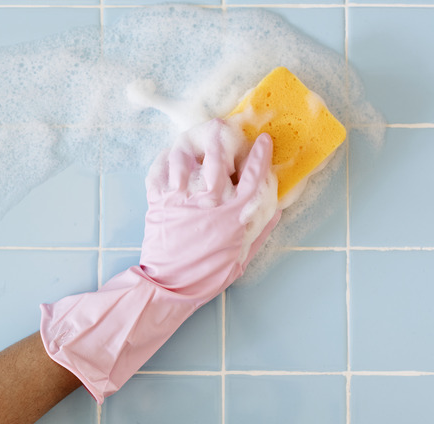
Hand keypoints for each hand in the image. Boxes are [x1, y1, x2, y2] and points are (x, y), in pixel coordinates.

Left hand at [140, 118, 280, 300]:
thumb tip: (274, 208)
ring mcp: (182, 199)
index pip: (254, 174)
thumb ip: (260, 229)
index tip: (263, 140)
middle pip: (217, 154)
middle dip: (222, 134)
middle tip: (223, 127)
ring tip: (193, 140)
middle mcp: (210, 201)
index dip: (261, 153)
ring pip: (185, 156)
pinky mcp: (159, 201)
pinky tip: (170, 157)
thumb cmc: (209, 274)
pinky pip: (159, 170)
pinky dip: (164, 160)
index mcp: (235, 214)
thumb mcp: (243, 255)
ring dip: (190, 144)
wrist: (171, 286)